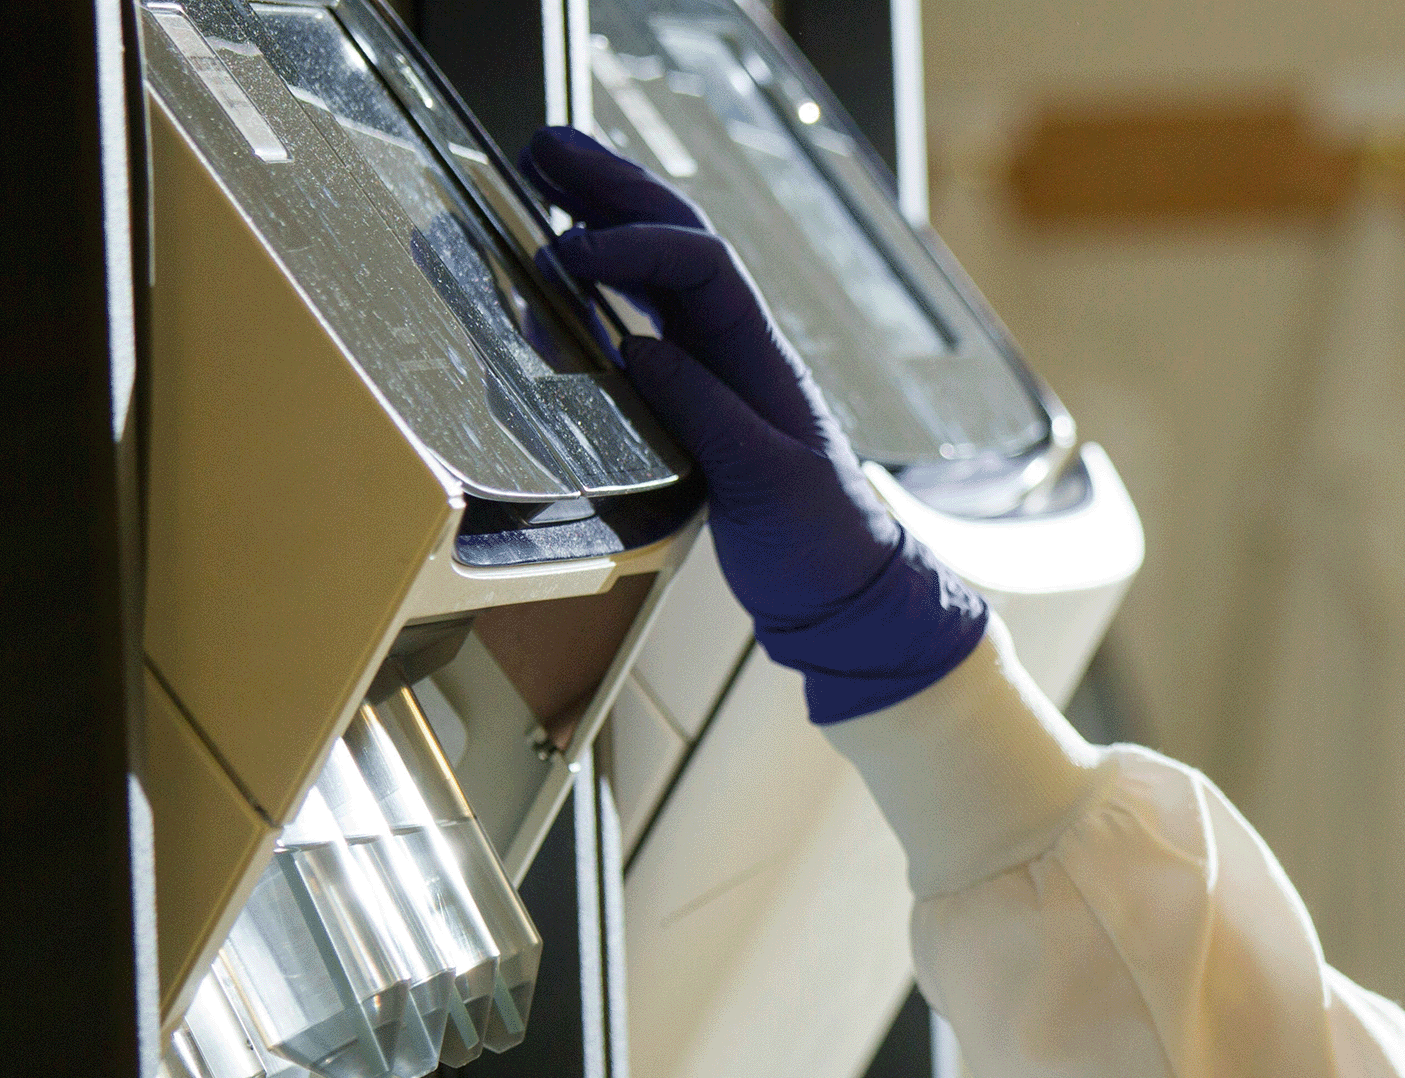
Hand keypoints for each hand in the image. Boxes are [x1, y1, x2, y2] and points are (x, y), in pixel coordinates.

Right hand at [523, 126, 986, 723]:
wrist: (847, 593)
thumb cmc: (822, 542)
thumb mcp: (765, 482)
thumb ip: (703, 411)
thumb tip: (636, 346)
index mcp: (764, 358)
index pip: (702, 266)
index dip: (635, 244)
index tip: (569, 254)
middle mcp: (742, 348)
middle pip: (680, 240)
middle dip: (615, 187)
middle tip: (544, 143)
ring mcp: (720, 368)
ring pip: (661, 269)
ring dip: (606, 216)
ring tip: (544, 172)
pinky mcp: (699, 400)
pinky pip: (649, 317)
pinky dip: (606, 281)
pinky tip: (566, 266)